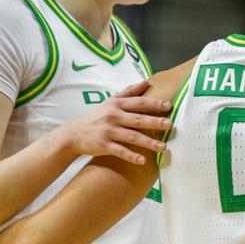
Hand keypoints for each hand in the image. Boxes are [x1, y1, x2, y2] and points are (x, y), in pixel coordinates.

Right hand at [50, 81, 171, 164]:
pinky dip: (131, 156)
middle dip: (155, 122)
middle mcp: (113, 116)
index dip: (154, 103)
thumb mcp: (111, 102)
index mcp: (117, 105)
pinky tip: (142, 161)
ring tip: (163, 147)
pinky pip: (120, 151)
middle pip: (137, 119)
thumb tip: (147, 82)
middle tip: (170, 125)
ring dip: (148, 142)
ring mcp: (108, 131)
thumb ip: (129, 92)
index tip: (169, 105)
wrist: (73, 134)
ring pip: (131, 136)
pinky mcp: (103, 145)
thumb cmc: (97, 117)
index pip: (138, 102)